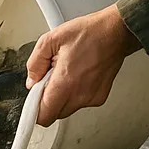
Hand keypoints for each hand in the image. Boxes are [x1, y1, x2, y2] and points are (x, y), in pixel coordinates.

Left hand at [25, 4, 141, 125]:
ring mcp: (91, 98)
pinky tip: (80, 74)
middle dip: (48, 99)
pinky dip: (76, 93)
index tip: (34, 98)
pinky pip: (80, 102)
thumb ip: (35, 63)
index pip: (44, 116)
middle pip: (54, 114)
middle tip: (52, 77)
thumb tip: (32, 80)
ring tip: (68, 72)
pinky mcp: (100, 97)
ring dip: (62, 96)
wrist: (116, 32)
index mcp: (65, 82)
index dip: (35, 109)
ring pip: (67, 109)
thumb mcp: (52, 39)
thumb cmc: (90, 32)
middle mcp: (80, 95)